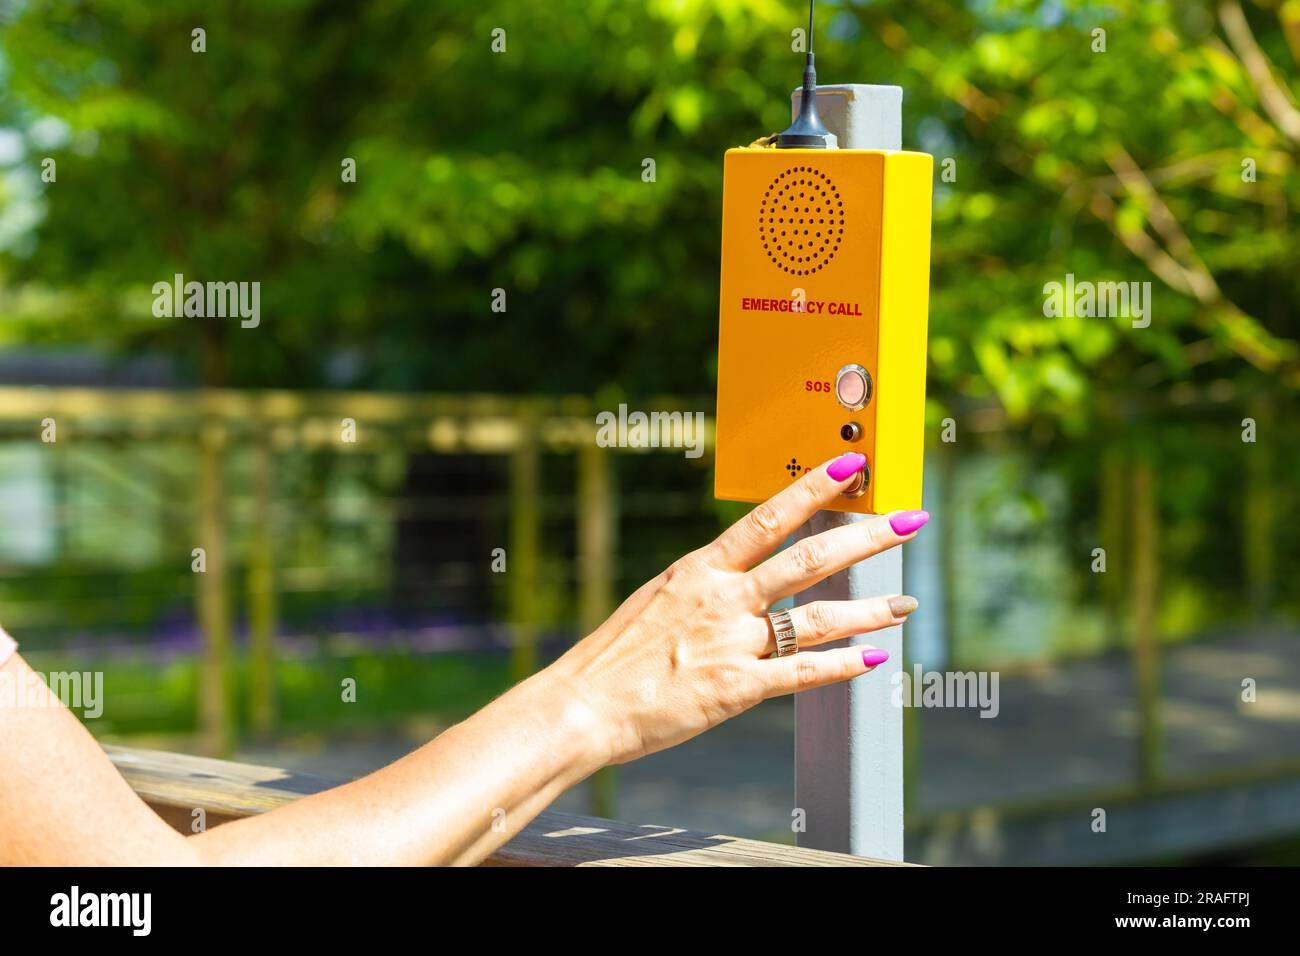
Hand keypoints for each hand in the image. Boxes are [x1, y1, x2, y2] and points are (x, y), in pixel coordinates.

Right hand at [549, 452, 928, 766]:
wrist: (585, 703)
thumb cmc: (616, 655)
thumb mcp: (658, 599)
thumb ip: (704, 586)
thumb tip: (735, 575)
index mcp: (700, 569)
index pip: (767, 518)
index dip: (814, 489)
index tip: (850, 465)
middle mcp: (722, 598)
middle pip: (809, 559)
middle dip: (867, 537)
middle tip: (910, 520)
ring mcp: (731, 642)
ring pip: (816, 618)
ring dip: (868, 609)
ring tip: (906, 604)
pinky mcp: (737, 688)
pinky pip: (801, 673)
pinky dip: (842, 666)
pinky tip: (873, 659)